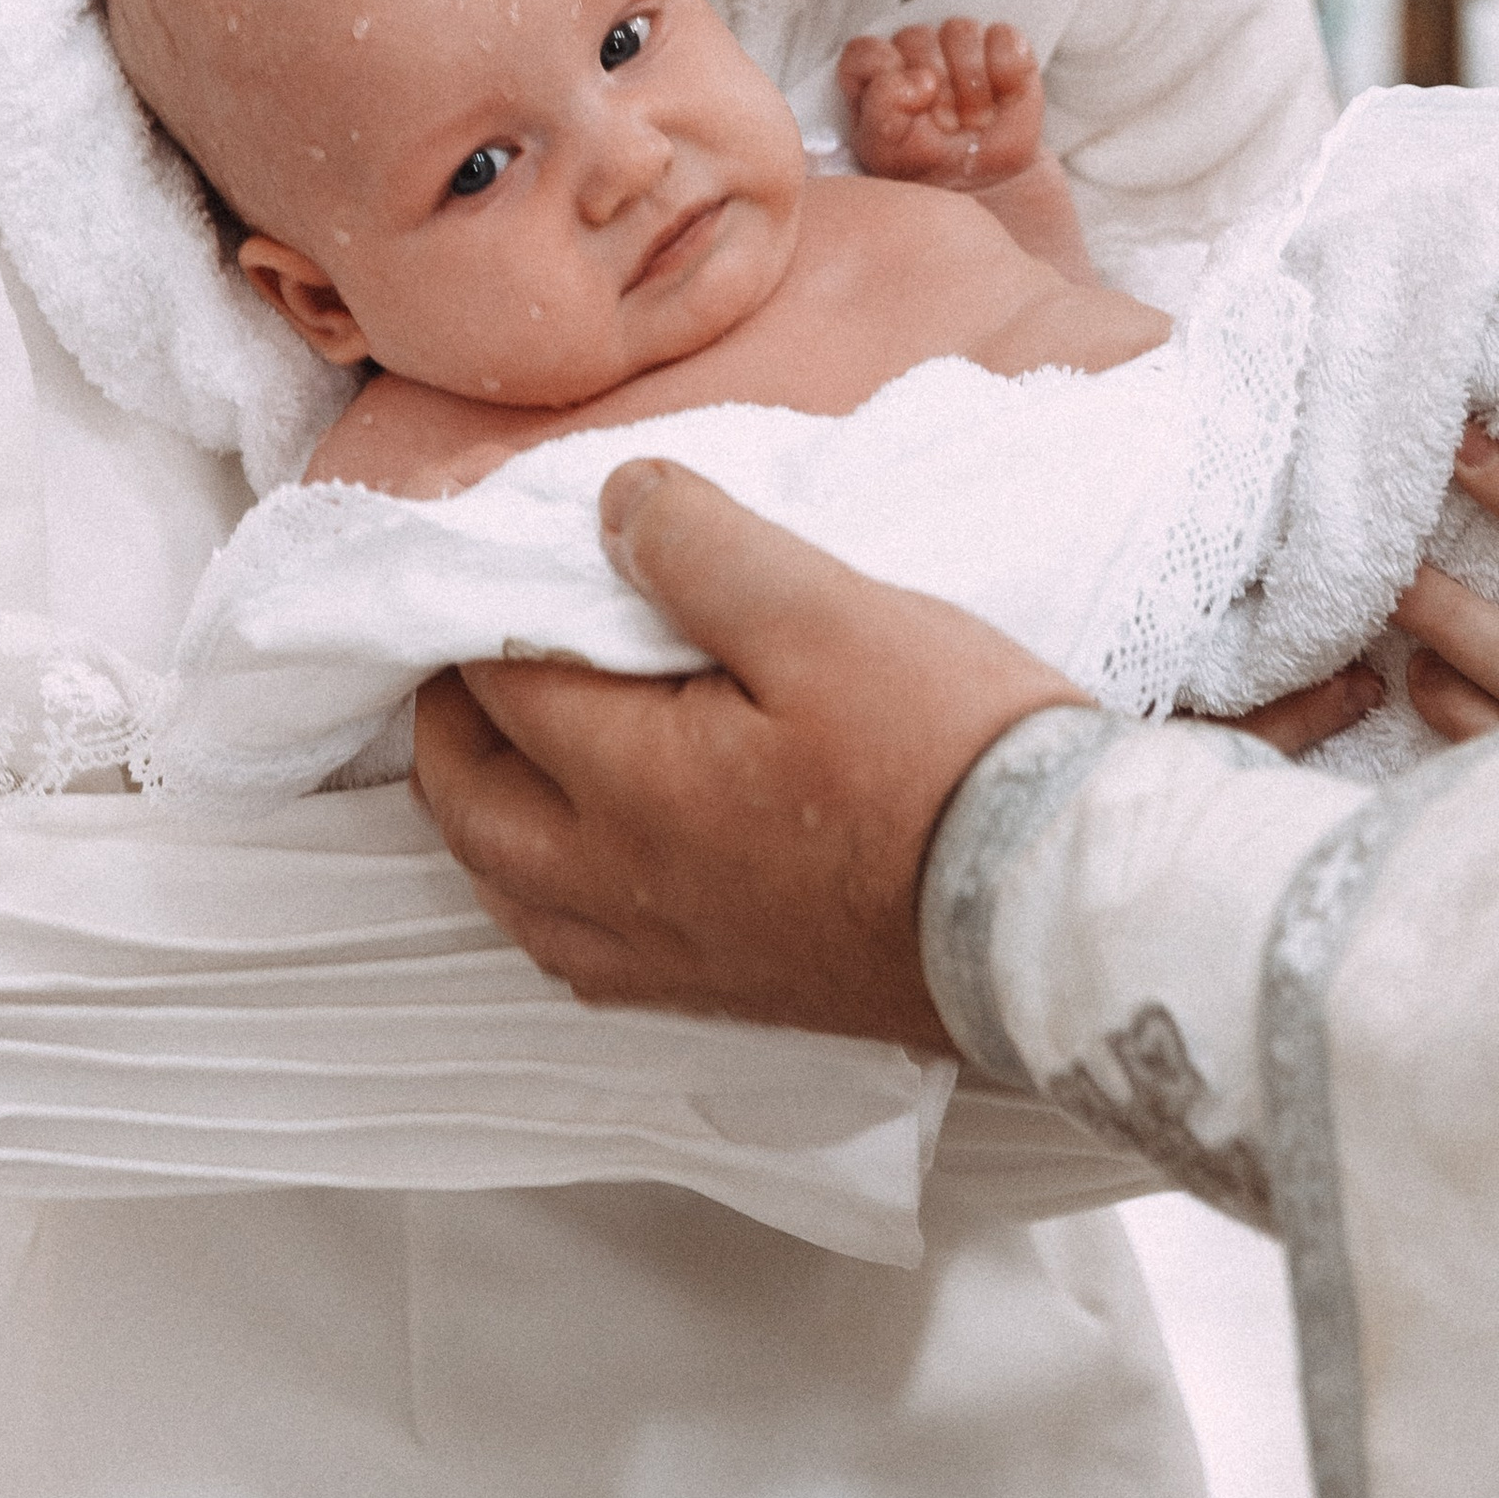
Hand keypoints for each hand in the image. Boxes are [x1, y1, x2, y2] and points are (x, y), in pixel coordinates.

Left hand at [410, 457, 1091, 1046]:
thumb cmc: (949, 756)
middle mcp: (620, 886)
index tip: (481, 552)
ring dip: (484, 811)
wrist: (1050, 914)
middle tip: (466, 648)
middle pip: (471, 801)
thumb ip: (703, 551)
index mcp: (630, 785)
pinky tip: (581, 862)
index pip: (503, 680)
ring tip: (507, 746)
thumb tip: (613, 504)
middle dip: (449, 718)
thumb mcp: (829, 613)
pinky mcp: (721, 993)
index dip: (480, 605)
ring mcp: (667, 953)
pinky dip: (541, 892)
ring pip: (510, 890)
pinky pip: (576, 949)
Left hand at [839, 18, 1046, 188]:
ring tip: (973, 115)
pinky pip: (1003, 36)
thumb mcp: (888, 151)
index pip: (866, 51)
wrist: (986, 184)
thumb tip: (918, 79)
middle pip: (916, 37)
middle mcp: (915, 55)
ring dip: (970, 82)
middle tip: (944, 123)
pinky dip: (1005, 69)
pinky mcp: (1005, 50)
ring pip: (960, 30)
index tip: (907, 108)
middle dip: (934, 88)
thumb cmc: (930, 165)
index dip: (885, 74)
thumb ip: (880, 109)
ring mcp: (960, 48)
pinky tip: (1002, 96)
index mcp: (877, 75)